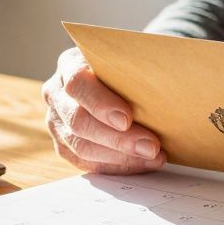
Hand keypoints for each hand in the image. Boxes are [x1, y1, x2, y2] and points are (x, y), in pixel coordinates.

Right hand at [42, 47, 165, 173]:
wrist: (111, 79)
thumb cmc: (122, 67)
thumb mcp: (126, 58)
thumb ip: (135, 70)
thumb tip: (166, 85)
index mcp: (70, 65)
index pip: (78, 84)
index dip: (101, 103)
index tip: (128, 118)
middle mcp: (57, 94)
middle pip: (79, 121)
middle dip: (118, 138)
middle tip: (151, 146)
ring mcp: (57, 122)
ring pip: (82, 147)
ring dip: (121, 156)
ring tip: (153, 156)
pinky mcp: (64, 145)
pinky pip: (86, 163)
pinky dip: (117, 166)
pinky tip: (142, 164)